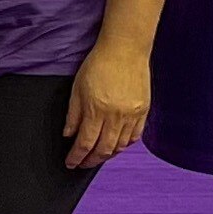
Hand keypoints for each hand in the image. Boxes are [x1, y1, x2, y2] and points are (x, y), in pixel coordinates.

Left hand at [63, 42, 149, 168]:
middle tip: (83, 164)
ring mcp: (132, 114)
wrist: (125, 49)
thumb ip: (73, 114)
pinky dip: (125, 144)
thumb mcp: (77, 88)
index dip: (77, 156)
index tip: (71, 163)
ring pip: (120, 146)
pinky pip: (135, 136)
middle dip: (91, 161)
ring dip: (108, 155)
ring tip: (98, 156)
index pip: (85, 143)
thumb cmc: (99, 64)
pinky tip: (117, 145)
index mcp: (97, 109)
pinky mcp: (144, 111)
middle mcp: (116, 116)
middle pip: (103, 149)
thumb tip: (68, 134)